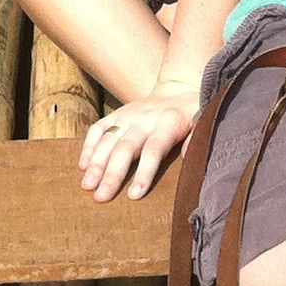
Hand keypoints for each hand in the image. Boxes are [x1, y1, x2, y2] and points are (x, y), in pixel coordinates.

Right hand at [77, 86, 200, 200]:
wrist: (178, 88)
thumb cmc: (192, 114)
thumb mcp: (203, 121)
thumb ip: (197, 138)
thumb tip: (187, 157)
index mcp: (169, 122)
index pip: (154, 149)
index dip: (144, 172)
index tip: (134, 196)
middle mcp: (145, 118)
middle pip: (126, 147)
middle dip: (112, 173)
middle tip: (101, 197)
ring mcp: (128, 114)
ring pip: (108, 138)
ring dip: (96, 162)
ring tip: (87, 185)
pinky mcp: (116, 114)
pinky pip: (98, 128)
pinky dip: (88, 145)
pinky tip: (82, 165)